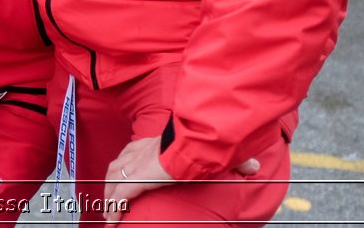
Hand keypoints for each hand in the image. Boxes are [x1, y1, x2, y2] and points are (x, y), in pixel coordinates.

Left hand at [103, 137, 259, 223]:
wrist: (196, 144)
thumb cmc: (206, 145)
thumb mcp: (216, 154)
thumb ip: (233, 162)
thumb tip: (254, 167)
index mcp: (152, 142)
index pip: (131, 152)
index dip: (125, 164)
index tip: (123, 175)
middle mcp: (138, 151)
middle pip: (116, 166)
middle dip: (110, 182)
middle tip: (109, 198)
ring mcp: (134, 165)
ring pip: (112, 182)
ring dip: (108, 198)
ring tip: (109, 213)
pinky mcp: (135, 179)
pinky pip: (118, 197)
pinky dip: (113, 210)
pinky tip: (111, 221)